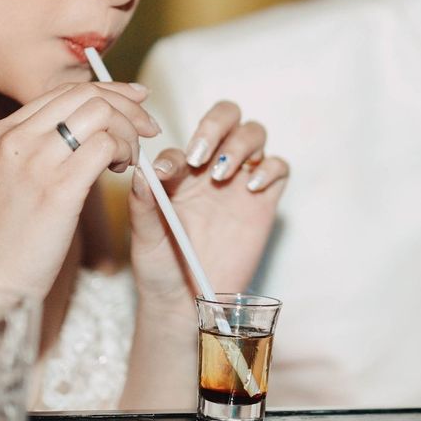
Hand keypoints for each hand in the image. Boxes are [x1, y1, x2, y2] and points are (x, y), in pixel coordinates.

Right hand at [0, 81, 159, 295]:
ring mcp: (35, 162)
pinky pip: (106, 146)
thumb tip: (96, 122)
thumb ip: (45, 146)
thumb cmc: (11, 236)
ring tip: (127, 160)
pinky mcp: (58, 189)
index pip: (66, 91)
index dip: (109, 91)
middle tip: (148, 129)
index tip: (136, 101)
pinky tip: (121, 173)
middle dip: (128, 107)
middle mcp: (16, 139)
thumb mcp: (15, 177)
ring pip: (101, 114)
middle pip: (87, 95)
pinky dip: (124, 153)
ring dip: (128, 133)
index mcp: (3, 132)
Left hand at [128, 100, 288, 309]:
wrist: (187, 303)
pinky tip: (250, 187)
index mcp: (179, 172)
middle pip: (227, 117)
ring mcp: (240, 182)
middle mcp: (211, 169)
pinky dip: (269, 168)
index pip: (181, 143)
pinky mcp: (264, 201)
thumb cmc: (159, 268)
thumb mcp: (144, 237)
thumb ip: (143, 204)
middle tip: (201, 156)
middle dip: (215, 125)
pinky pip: (279, 167)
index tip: (165, 174)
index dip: (174, 153)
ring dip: (239, 144)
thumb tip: (141, 172)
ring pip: (254, 134)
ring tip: (221, 174)